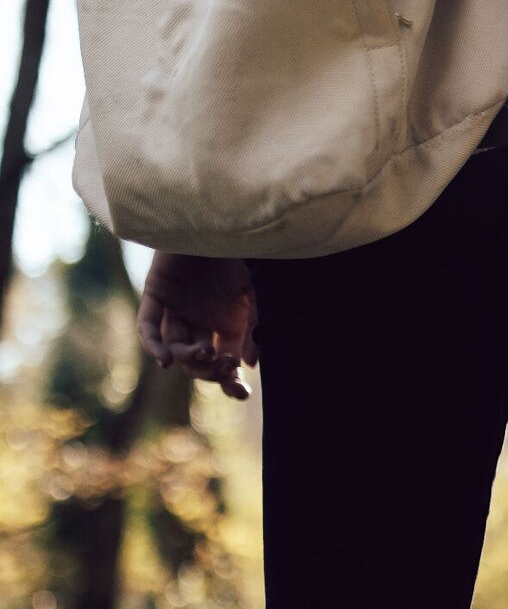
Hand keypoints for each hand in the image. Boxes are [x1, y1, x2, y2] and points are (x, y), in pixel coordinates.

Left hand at [136, 253, 258, 399]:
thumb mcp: (258, 293)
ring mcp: (177, 308)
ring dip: (187, 356)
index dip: (230, 380)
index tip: (240, 391)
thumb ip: (254, 328)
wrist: (222, 217)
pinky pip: (148, 326)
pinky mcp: (156, 294)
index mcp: (228, 324)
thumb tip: (246, 366)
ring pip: (175, 346)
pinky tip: (166, 360)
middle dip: (210, 370)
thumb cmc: (246, 252)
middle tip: (221, 366)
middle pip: (199, 360)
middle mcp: (201, 320)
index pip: (225, 363)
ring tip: (201, 352)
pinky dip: (154, 344)